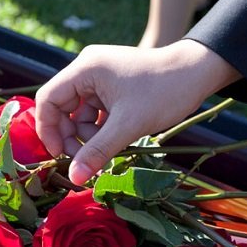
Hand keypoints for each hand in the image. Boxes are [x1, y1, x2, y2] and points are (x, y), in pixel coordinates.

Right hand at [34, 40, 240, 184]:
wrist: (198, 71)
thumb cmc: (164, 91)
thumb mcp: (129, 125)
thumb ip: (98, 151)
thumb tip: (74, 178)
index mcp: (85, 68)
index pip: (48, 99)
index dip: (48, 129)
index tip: (60, 154)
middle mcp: (87, 68)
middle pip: (61, 107)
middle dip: (71, 135)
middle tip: (85, 160)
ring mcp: (100, 76)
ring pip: (79, 112)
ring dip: (88, 134)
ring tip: (108, 149)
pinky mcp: (112, 85)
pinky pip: (95, 110)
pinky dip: (101, 127)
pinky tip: (116, 139)